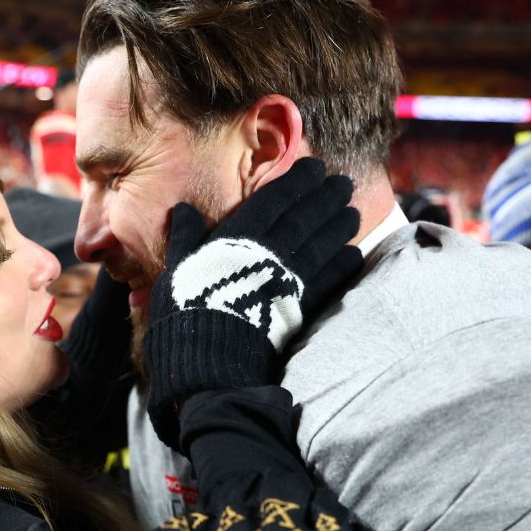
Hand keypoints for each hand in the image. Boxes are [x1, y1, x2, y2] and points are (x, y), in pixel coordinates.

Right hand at [143, 158, 361, 448]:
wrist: (207, 362)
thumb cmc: (185, 312)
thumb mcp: (176, 269)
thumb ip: (186, 238)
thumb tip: (183, 210)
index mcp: (238, 237)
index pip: (274, 200)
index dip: (297, 181)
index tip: (315, 168)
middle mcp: (269, 253)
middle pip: (305, 217)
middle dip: (326, 197)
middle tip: (344, 184)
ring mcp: (289, 280)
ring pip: (322, 244)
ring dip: (339, 226)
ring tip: (353, 213)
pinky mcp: (300, 309)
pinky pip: (328, 281)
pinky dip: (342, 266)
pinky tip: (353, 255)